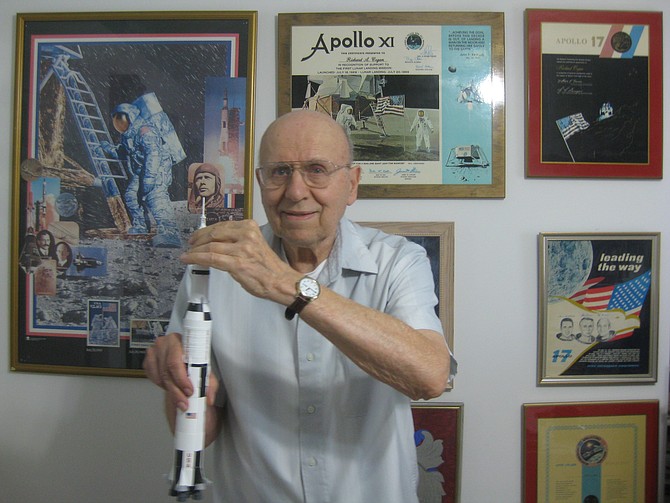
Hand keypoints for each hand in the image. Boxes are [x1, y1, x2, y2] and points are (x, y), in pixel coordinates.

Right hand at [143, 332, 218, 410]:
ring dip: (170, 390)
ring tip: (180, 397)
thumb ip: (209, 382)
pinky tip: (170, 386)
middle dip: (176, 391)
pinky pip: (152, 378)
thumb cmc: (193, 357)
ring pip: (159, 377)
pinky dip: (161, 385)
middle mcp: (164, 344)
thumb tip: (209, 397)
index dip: (182, 379)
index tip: (189, 391)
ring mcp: (154, 352)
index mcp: (179, 340)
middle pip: (166, 372)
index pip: (175, 362)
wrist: (183, 353)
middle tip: (184, 402)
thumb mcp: (205, 367)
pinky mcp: (147, 361)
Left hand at [182, 220, 296, 303]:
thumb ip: (237, 240)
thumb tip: (216, 242)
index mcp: (250, 227)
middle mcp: (246, 235)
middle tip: (190, 244)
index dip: (206, 231)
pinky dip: (196, 258)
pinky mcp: (237, 263)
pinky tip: (188, 259)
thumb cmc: (268, 268)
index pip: (222, 225)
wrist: (281, 282)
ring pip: (210, 246)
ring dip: (195, 251)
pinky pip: (211, 258)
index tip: (198, 235)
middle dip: (198, 239)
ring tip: (188, 254)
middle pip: (214, 233)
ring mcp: (241, 249)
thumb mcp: (254, 245)